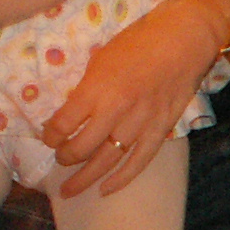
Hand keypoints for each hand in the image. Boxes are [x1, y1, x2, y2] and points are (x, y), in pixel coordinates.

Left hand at [38, 0, 229, 195]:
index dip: (50, 135)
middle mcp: (117, 110)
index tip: (47, 137)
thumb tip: (72, 114)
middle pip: (82, 147)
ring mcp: (141, 122)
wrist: (183, 40)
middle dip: (65, 157)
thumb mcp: (102, 59)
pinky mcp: (161, 129)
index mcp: (97, 88)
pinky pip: (139, 161)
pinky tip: (105, 190)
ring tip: (71, 188)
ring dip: (86, 176)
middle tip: (59, 159)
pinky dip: (121, 178)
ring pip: (108, 159)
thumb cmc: (139, 42)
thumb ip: (87, 89)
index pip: (63, 123)